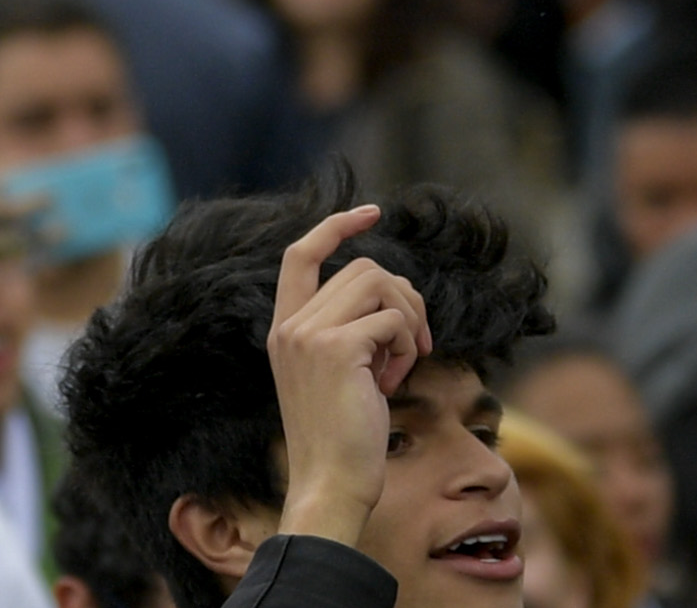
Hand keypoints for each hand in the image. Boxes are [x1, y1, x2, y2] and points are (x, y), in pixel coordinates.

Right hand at [269, 206, 433, 549]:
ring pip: (380, 283)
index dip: (336, 225)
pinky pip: (392, 320)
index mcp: (283, 328)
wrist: (331, 484)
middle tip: (413, 343)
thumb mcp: (337, 374)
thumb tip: (394, 292)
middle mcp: (290, 325)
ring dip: (407, 319)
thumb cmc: (343, 438)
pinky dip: (406, 347)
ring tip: (402, 363)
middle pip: (362, 268)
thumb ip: (348, 330)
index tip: (371, 212)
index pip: (300, 253)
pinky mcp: (337, 350)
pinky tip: (394, 381)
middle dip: (403, 297)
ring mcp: (309, 335)